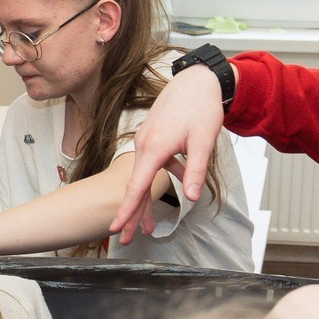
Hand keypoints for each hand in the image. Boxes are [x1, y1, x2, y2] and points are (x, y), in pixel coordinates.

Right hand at [109, 64, 224, 243]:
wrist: (198, 80)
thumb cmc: (201, 107)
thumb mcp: (203, 141)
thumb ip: (195, 170)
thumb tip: (192, 198)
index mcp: (154, 148)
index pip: (137, 186)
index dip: (127, 210)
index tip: (116, 228)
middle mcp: (145, 145)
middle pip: (134, 186)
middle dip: (130, 214)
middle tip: (124, 238)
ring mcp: (147, 140)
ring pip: (143, 176)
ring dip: (146, 200)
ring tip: (148, 226)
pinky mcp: (153, 137)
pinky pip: (152, 163)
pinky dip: (161, 176)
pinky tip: (181, 177)